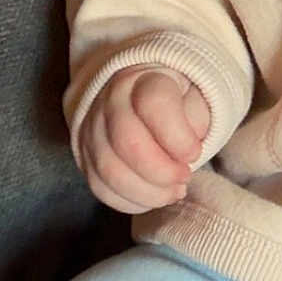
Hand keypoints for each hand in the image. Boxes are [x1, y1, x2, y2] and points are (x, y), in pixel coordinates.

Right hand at [78, 67, 210, 214]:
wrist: (139, 96)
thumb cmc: (175, 99)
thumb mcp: (196, 95)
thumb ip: (196, 117)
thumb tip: (184, 153)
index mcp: (142, 79)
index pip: (154, 104)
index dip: (178, 137)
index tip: (195, 152)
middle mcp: (110, 101)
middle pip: (127, 142)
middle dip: (162, 171)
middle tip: (185, 177)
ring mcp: (91, 129)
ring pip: (110, 170)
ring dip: (148, 192)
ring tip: (174, 191)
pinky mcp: (84, 156)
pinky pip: (100, 187)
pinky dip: (130, 201)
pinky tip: (153, 196)